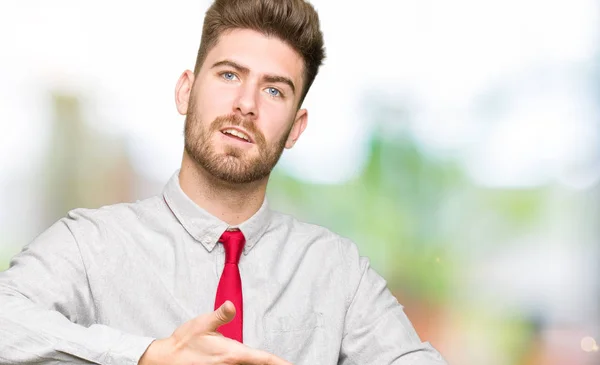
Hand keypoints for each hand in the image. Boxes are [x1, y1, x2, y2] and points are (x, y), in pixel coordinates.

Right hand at [138, 301, 291, 364]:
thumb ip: (220, 315)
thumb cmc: (184, 342)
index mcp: (232, 354)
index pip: (262, 359)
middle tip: (286, 364)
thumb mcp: (203, 324)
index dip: (279, 363)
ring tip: (272, 363)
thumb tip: (230, 305)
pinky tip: (250, 364)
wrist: (165, 359)